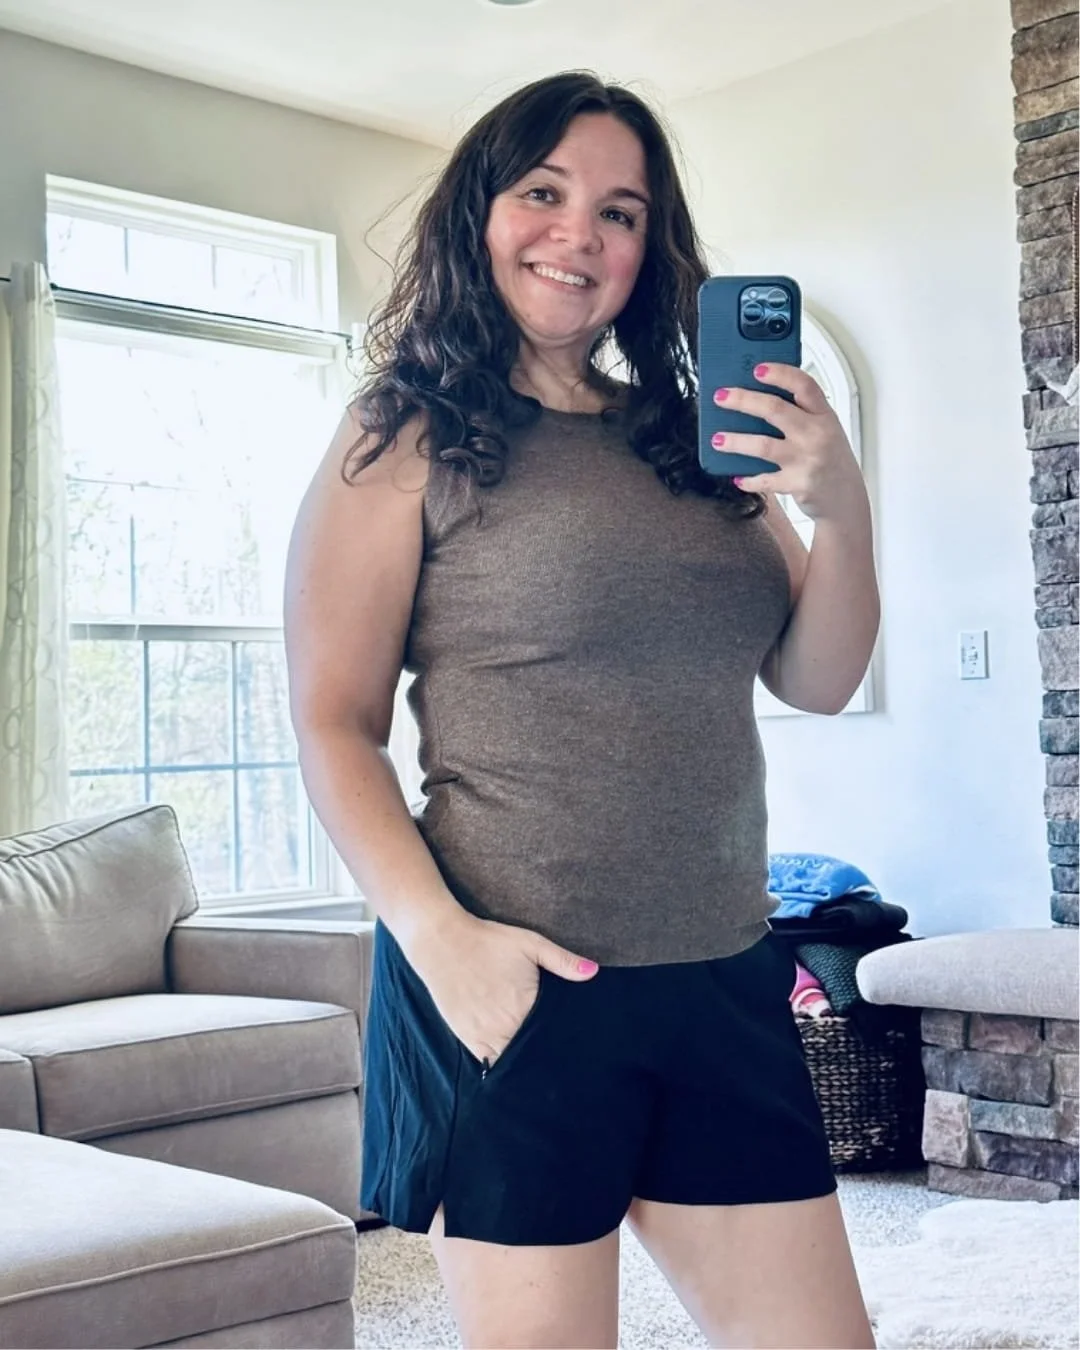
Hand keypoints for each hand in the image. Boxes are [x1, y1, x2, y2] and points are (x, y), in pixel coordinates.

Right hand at [400, 910, 598, 1065]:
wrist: (442, 942)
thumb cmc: (489, 941)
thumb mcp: (530, 943)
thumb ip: (563, 960)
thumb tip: (594, 972)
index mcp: (526, 1006)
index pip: (552, 1036)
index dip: (563, 1040)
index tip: (574, 1045)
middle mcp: (505, 1026)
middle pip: (533, 1053)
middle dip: (544, 1053)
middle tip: (559, 1054)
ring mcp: (484, 1035)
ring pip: (511, 1061)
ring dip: (523, 1061)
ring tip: (536, 1059)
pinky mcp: (466, 1037)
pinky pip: (488, 1060)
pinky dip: (500, 1061)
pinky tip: (510, 1055)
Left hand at [710, 363, 867, 521]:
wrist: (847, 499)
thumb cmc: (832, 460)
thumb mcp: (825, 430)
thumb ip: (800, 415)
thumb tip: (756, 402)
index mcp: (824, 415)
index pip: (804, 385)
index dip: (780, 374)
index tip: (757, 369)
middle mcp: (817, 434)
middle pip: (774, 409)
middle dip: (743, 400)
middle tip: (721, 397)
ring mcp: (807, 459)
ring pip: (763, 445)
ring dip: (735, 441)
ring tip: (716, 439)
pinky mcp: (798, 483)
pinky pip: (764, 480)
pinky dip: (748, 480)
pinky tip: (737, 478)